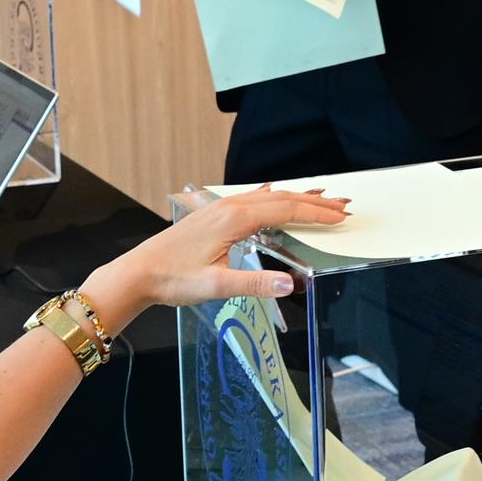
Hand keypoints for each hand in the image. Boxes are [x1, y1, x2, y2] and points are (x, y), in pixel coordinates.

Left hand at [81, 186, 348, 323]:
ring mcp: (219, 209)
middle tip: (342, 205)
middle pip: (281, 198)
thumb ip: (255, 285)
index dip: (316, 214)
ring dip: (295, 198)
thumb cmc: (173, 279)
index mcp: (234, 219)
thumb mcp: (217, 286)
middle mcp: (229, 208)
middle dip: (313, 202)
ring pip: (266, 197)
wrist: (139, 273)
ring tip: (319, 198)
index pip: (286, 210)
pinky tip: (272, 194)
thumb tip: (292, 284)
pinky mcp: (211, 216)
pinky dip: (272, 198)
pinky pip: (250, 199)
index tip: (340, 217)